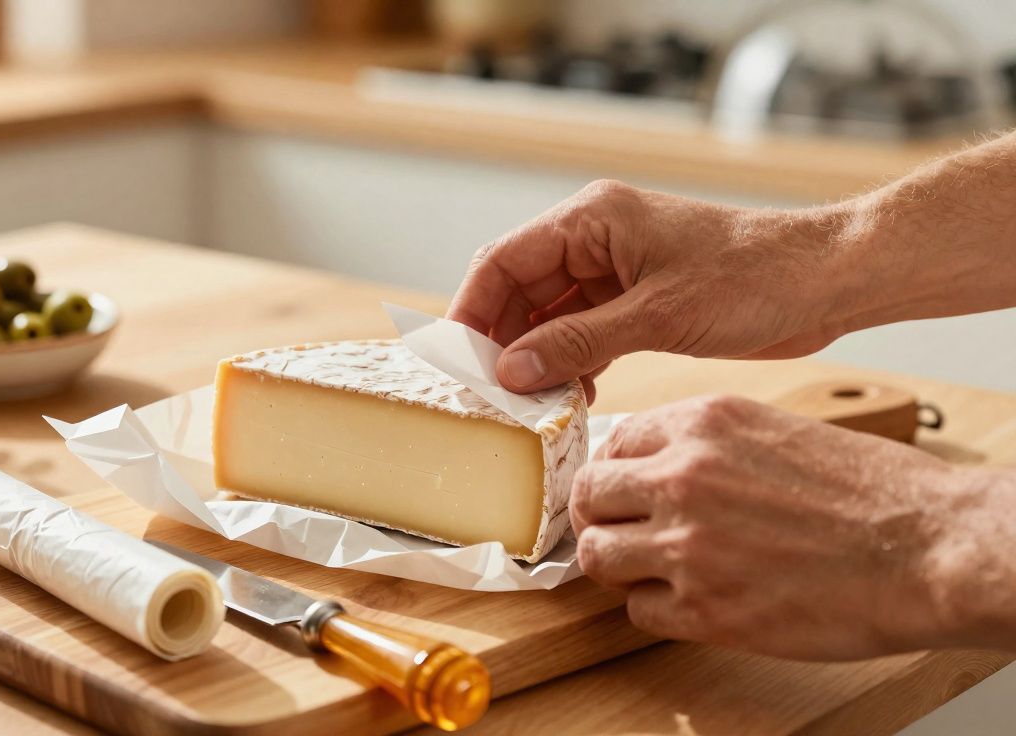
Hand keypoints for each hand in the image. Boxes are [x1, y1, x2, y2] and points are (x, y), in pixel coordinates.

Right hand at [446, 181, 857, 394]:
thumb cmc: (753, 278)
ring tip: (529, 404)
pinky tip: (571, 397)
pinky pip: (582, 331)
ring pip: (548, 316)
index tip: (455, 360)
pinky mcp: (636, 300)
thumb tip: (512, 370)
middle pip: (519, 290)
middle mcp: (595, 238)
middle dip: (502, 341)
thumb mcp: (657, 315)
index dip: (471, 310)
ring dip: (537, 357)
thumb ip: (578, 342)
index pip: (503, 261)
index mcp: (592, 220)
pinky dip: (571, 362)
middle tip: (489, 394)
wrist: (827, 281)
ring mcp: (615, 270)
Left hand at [571, 395, 1012, 659]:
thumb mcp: (775, 431)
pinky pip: (639, 610)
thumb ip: (707, 445)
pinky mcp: (703, 609)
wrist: (927, 547)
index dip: (616, 474)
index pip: (612, 444)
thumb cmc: (871, 491)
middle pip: (588, 497)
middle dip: (601, 517)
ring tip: (654, 570)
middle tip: (623, 533)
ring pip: (598, 556)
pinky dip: (657, 608)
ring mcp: (685, 544)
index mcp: (701, 424)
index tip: (623, 493)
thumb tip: (656, 467)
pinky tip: (693, 601)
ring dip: (619, 566)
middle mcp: (680, 477)